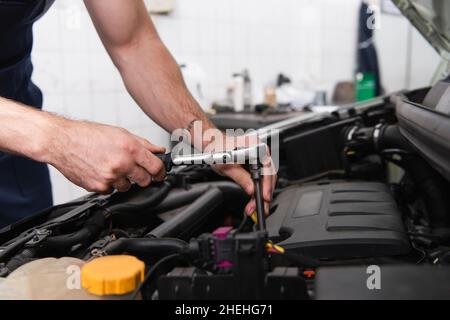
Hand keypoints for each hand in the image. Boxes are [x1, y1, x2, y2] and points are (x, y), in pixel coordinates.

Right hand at [42, 119, 165, 192]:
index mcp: (130, 148)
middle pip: (145, 180)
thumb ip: (143, 144)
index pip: (156, 167)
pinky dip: (109, 184)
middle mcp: (121, 163)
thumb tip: (158, 151)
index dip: (161, 172)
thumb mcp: (120, 133)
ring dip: (124, 180)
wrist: (62, 142)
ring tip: (112, 167)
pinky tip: (101, 171)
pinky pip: (111, 190)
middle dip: (143, 177)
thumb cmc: (88, 135)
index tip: (160, 174)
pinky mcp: (98, 187)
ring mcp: (110, 177)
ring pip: (127, 187)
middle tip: (135, 170)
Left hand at [205, 133, 276, 215]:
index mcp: (255, 146)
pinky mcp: (259, 163)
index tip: (264, 197)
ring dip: (262, 194)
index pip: (267, 169)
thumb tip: (251, 188)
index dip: (266, 185)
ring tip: (254, 206)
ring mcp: (261, 157)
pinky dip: (259, 189)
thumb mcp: (227, 166)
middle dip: (264, 194)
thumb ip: (241, 177)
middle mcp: (261, 150)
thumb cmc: (218, 149)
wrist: (214, 145)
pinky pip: (263, 177)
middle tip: (258, 207)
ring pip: (267, 179)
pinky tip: (254, 199)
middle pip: (269, 175)